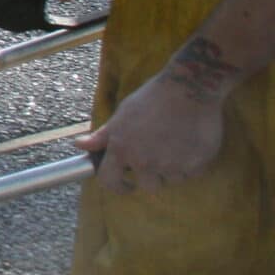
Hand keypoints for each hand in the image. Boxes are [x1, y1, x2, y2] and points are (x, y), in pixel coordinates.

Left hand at [80, 73, 224, 193]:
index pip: (110, 182)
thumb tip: (79, 145)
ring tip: (175, 145)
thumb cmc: (152, 99)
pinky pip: (191, 174)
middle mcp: (145, 162)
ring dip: (172, 169)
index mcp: (122, 150)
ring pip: (170, 180)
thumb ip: (102, 136)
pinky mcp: (195, 166)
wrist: (189, 89)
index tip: (126, 185)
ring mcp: (171, 166)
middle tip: (158, 155)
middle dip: (151, 175)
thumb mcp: (122, 115)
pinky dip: (191, 164)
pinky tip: (190, 143)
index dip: (116, 186)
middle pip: (147, 185)